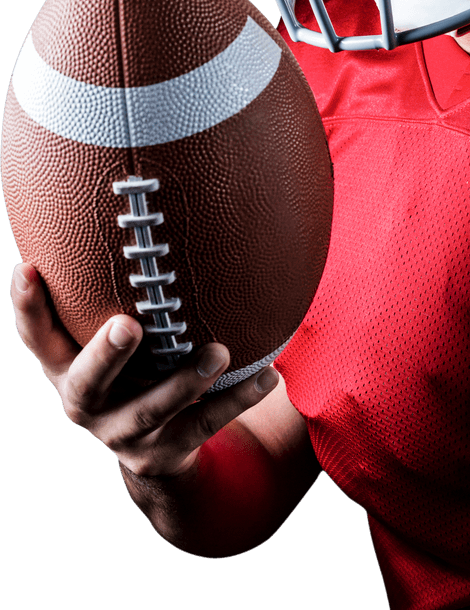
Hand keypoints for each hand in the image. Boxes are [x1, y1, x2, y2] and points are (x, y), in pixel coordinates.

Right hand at [11, 262, 279, 479]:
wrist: (159, 446)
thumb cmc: (140, 360)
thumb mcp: (121, 325)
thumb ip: (124, 282)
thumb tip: (149, 191)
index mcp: (69, 365)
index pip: (40, 337)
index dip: (29, 307)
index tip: (29, 267)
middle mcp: (87, 402)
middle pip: (85, 383)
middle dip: (104, 355)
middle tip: (128, 325)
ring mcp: (124, 433)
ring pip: (150, 411)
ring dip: (182, 381)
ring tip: (218, 352)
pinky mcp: (166, 452)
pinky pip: (204, 425)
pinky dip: (235, 399)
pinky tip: (267, 376)